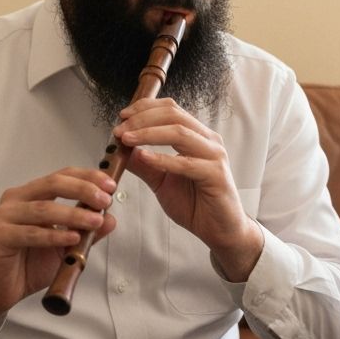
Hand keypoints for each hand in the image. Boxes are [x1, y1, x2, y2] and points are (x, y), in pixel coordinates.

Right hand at [0, 168, 116, 336]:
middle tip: (104, 201)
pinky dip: (54, 235)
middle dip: (83, 190)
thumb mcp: (66, 247)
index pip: (62, 176)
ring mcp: (5, 216)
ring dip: (73, 215)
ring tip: (95, 221)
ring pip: (44, 209)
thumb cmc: (29, 265)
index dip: (87, 177)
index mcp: (31, 195)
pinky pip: (31, 233)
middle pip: (53, 184)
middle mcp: (16, 199)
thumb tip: (111, 219)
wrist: (0, 290)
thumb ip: (87, 232)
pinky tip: (72, 238)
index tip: (110, 186)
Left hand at [114, 98, 262, 280]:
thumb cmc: (194, 203)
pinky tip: (145, 158)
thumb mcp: (161, 181)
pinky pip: (186, 163)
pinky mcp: (215, 175)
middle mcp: (208, 141)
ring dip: (148, 133)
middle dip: (142, 119)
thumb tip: (123, 149)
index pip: (170, 109)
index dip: (144, 108)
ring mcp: (214, 156)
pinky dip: (163, 158)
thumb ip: (144, 165)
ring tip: (127, 139)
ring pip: (179, 133)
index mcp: (197, 136)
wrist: (219, 230)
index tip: (122, 117)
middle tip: (120, 130)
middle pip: (173, 115)